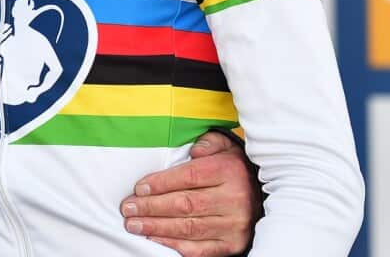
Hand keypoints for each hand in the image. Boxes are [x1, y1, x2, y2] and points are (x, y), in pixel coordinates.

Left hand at [119, 131, 261, 256]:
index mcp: (229, 171)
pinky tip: (154, 239)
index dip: (161, 183)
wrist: (261, 196)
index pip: (189, 177)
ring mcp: (234, 225)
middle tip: (128, 208)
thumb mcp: (224, 148)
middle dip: (151, 207)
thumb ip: (208, 143)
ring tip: (133, 224)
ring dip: (156, 227)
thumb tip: (194, 150)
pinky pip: (199, 249)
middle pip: (185, 204)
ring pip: (188, 228)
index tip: (139, 188)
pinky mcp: (232, 245)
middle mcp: (234, 199)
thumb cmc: (232, 170)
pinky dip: (173, 245)